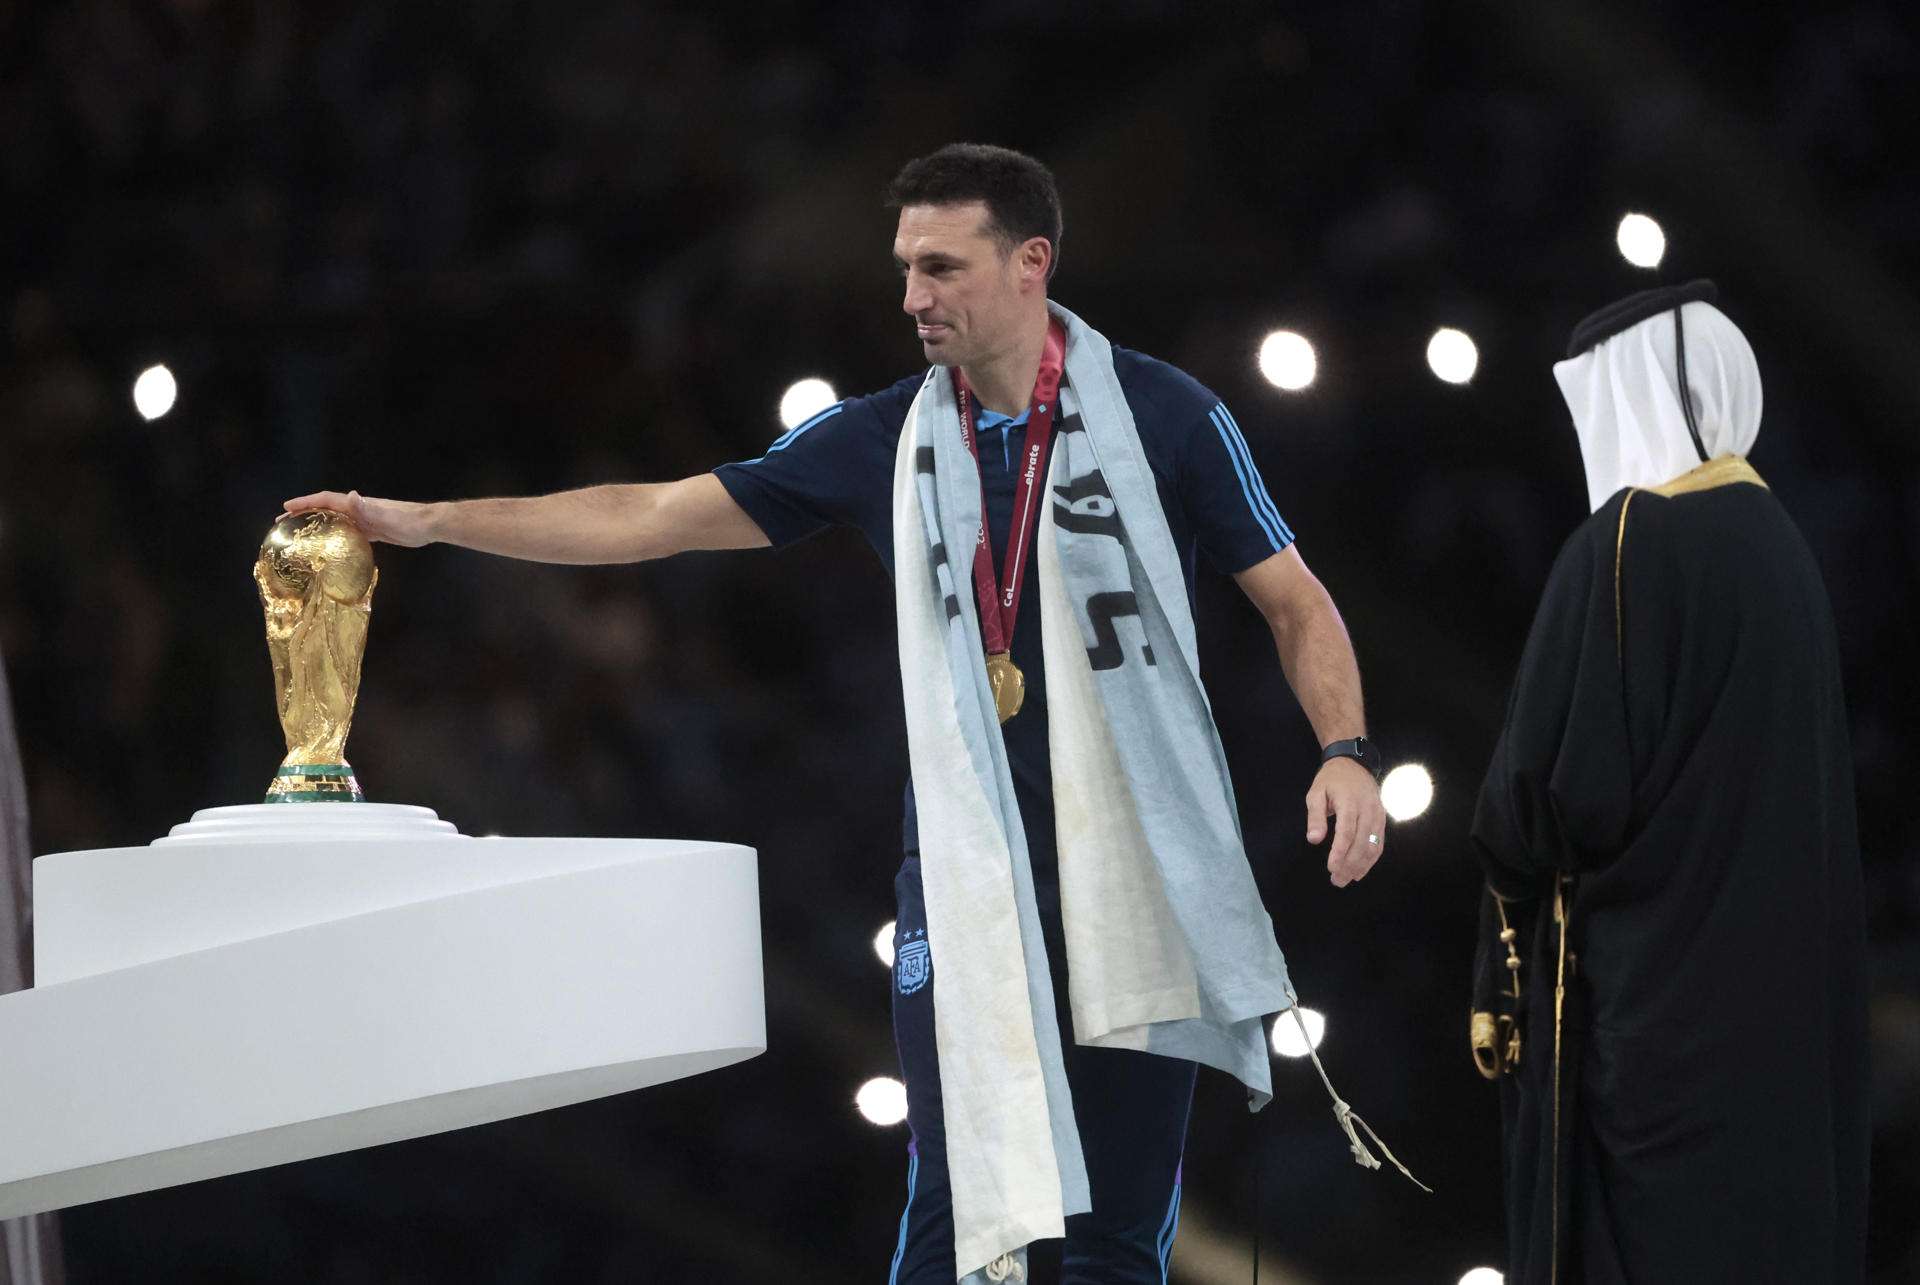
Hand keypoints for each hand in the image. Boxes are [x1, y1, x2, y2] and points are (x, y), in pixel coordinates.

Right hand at [281, 490, 433, 547]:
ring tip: (300, 535)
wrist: (428, 526)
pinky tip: (329, 547)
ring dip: (317, 526)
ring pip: (335, 522)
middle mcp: (358, 510)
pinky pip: (348, 533)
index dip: (306, 502)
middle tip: (284, 524)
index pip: (326, 500)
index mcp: (357, 504)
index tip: (287, 507)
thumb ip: (367, 507)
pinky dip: (335, 537)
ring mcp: (365, 521)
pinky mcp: (373, 532)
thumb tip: (351, 495)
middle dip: (304, 514)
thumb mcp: (386, 514)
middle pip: (325, 510)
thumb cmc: (408, 520)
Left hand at [1306, 757, 1386, 887]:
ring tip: (1347, 879)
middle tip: (1337, 880)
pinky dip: (1371, 859)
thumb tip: (1314, 839)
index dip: (1340, 852)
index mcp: (1350, 802)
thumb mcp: (1316, 793)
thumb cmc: (1331, 780)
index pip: (1347, 832)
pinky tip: (1360, 870)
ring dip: (1361, 866)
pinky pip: (1379, 842)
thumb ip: (1315, 816)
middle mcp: (1368, 810)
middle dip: (1349, 865)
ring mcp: (1378, 815)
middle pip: (1361, 843)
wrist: (1354, 764)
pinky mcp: (1382, 819)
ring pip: (1373, 846)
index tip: (1331, 868)